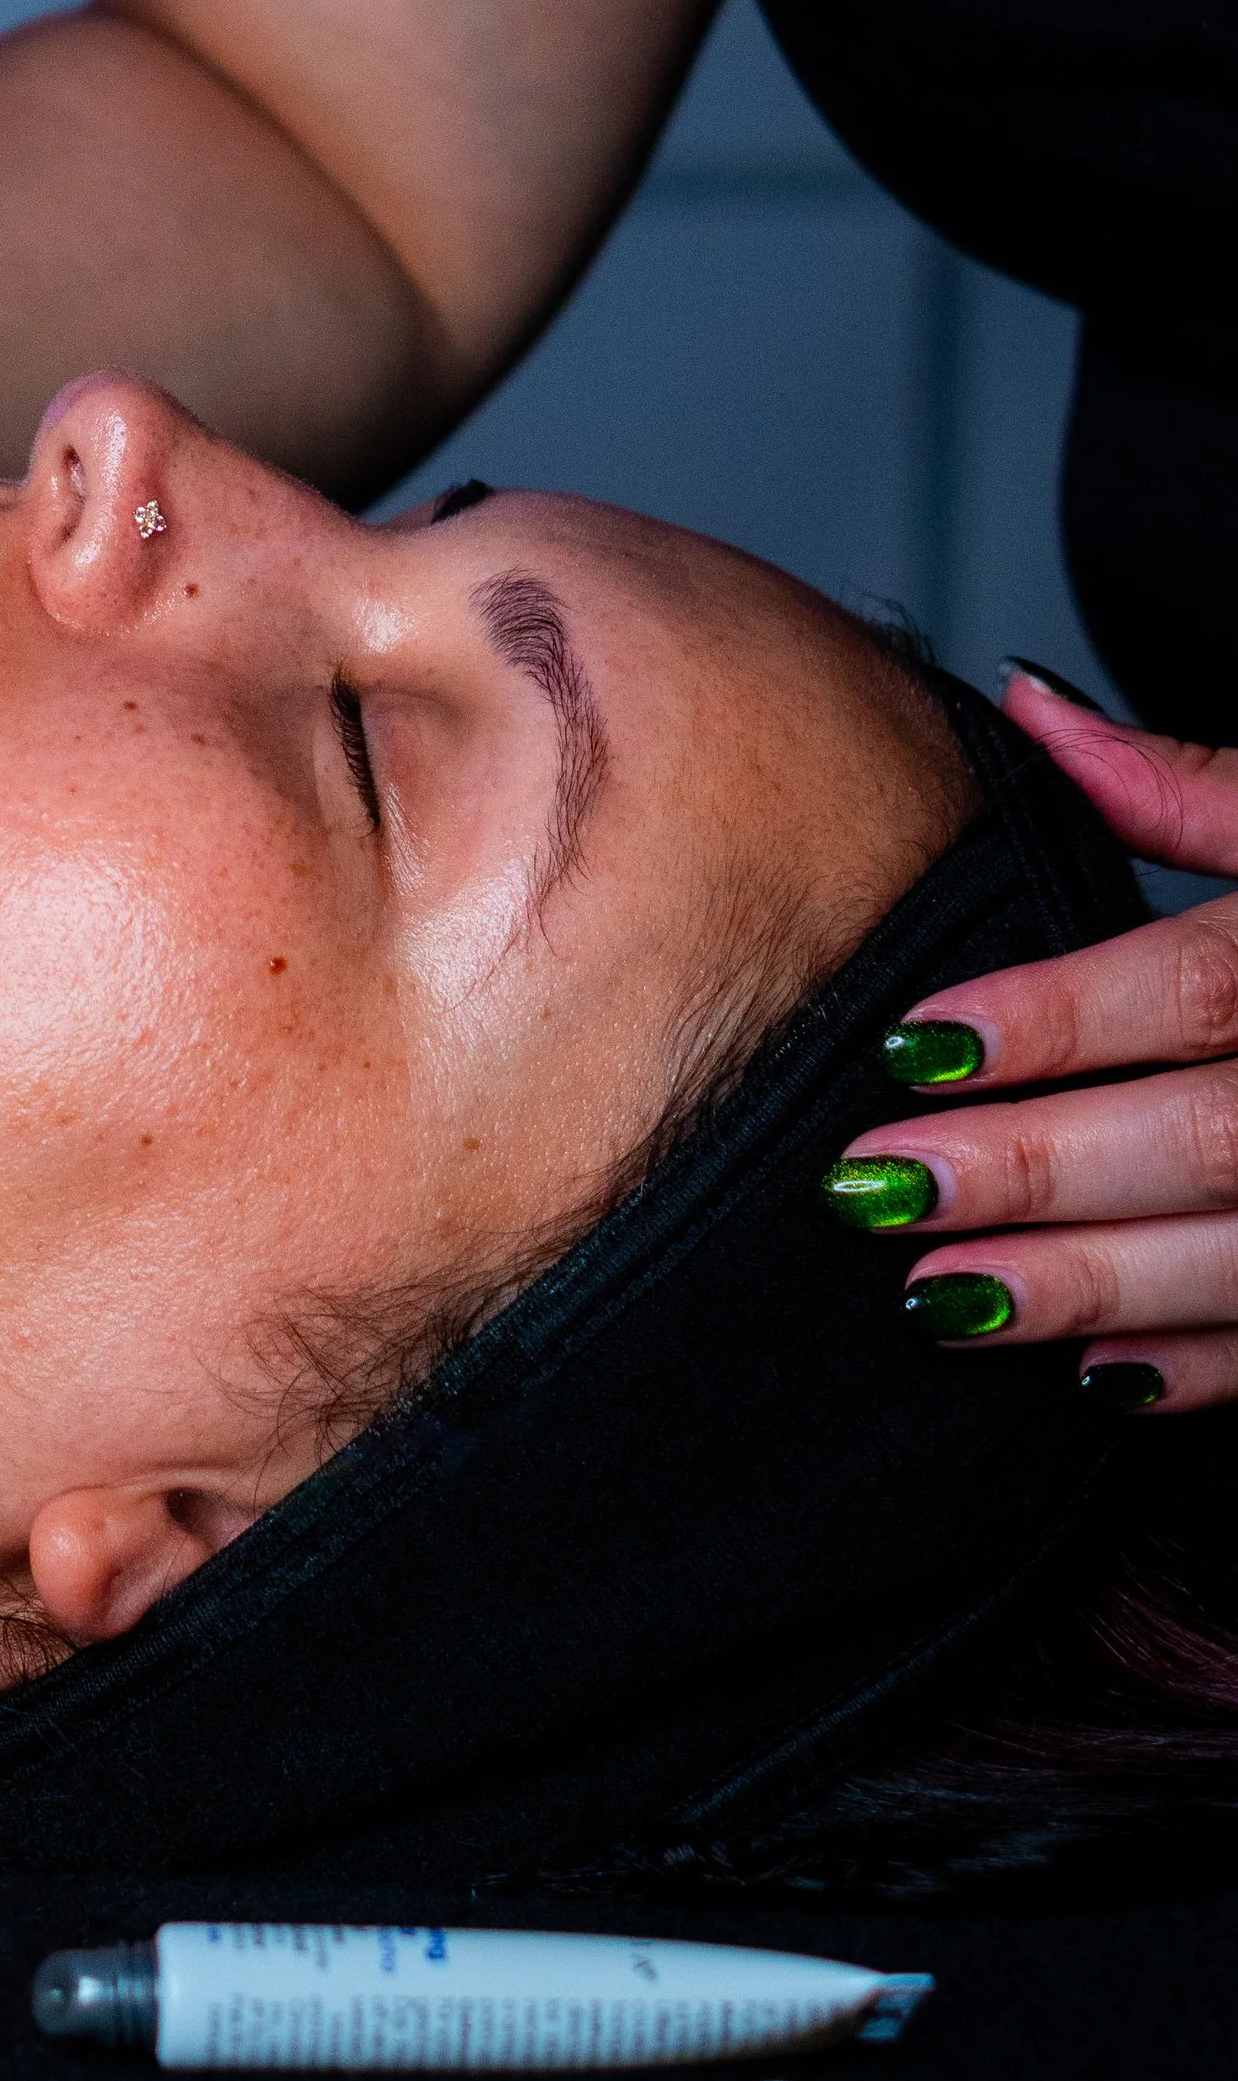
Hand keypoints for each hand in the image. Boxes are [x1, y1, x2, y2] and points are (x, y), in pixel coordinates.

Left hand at [828, 664, 1237, 1413]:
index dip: (1052, 1018)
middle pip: (1207, 1135)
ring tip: (935, 1297)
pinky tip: (1093, 1373)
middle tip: (876, 1187)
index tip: (909, 1045)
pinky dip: (1205, 1364)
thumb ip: (1181, 788)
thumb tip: (1023, 707)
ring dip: (1090, 1286)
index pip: (1202, 986)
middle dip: (1030, 1168)